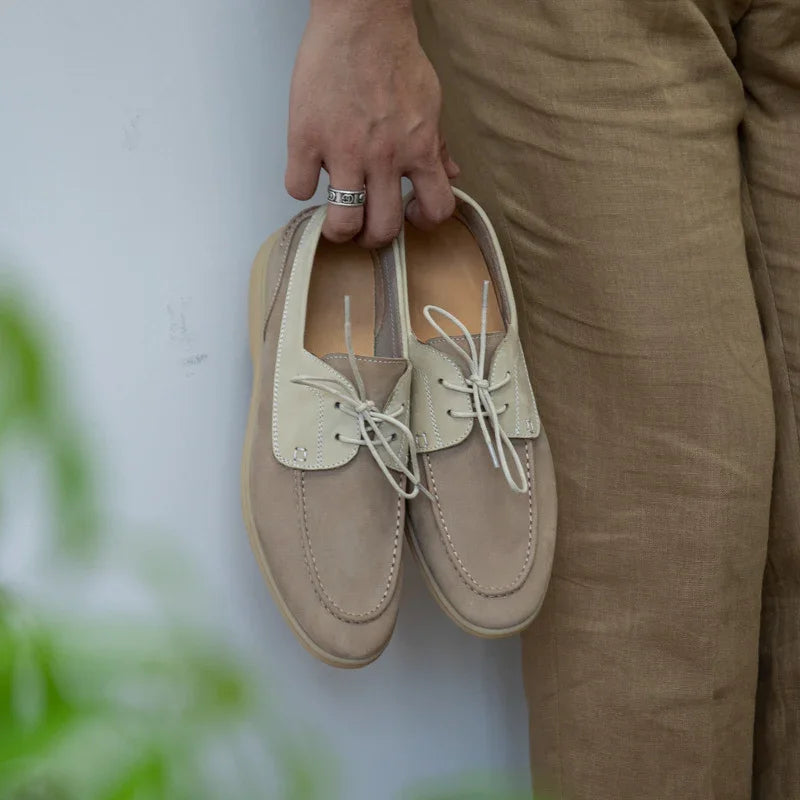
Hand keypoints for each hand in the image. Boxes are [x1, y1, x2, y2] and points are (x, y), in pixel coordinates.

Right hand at [285, 0, 459, 246]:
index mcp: (419, 149)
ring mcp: (344, 152)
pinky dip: (300, 187)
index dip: (424, 222)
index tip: (411, 216)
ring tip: (336, 222)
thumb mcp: (430, 102)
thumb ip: (438, 145)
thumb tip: (451, 174)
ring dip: (339, 231)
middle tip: (365, 228)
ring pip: (342, 223)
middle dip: (373, 239)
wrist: (360, 19)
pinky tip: (307, 172)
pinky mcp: (306, 138)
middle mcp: (384, 158)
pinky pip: (298, 188)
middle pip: (383, 229)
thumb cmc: (394, 57)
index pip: (437, 208)